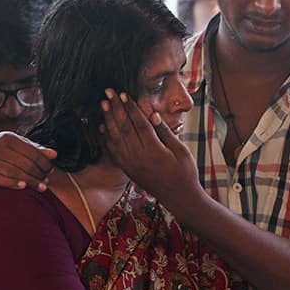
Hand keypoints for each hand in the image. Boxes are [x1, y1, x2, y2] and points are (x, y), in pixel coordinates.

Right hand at [0, 132, 56, 191]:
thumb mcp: (14, 146)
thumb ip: (33, 149)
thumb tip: (54, 154)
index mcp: (8, 138)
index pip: (31, 151)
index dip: (43, 162)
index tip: (50, 171)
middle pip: (23, 162)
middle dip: (38, 174)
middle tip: (46, 182)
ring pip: (13, 171)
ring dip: (29, 180)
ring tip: (40, 187)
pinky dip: (11, 183)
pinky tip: (22, 187)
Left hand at [100, 89, 204, 216]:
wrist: (179, 198)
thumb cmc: (185, 173)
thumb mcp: (181, 151)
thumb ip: (166, 132)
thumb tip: (153, 114)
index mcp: (154, 151)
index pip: (139, 124)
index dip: (131, 108)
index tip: (124, 94)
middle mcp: (139, 157)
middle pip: (124, 128)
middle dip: (115, 108)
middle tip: (108, 92)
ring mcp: (131, 165)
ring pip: (115, 138)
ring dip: (108, 119)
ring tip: (103, 104)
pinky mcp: (128, 170)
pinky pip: (113, 152)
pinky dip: (106, 138)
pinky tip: (103, 126)